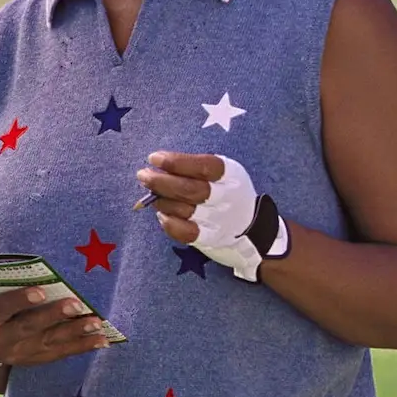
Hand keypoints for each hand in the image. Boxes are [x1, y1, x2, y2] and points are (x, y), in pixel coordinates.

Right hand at [0, 287, 109, 367]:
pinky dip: (81, 346)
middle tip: (76, 304)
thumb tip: (27, 265)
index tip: (40, 290)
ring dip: (74, 332)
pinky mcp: (33, 360)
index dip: (19, 300)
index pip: (0, 309)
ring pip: (48, 343)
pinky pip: (59, 354)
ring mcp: (17, 354)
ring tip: (96, 322)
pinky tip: (100, 340)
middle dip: (54, 316)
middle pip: (29, 327)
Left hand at [137, 151, 284, 281]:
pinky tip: (163, 215)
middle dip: (160, 182)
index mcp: (230, 175)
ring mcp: (219, 220)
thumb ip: (194, 169)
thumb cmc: (227, 194)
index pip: (202, 166)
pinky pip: (184, 231)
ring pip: (184, 209)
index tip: (154, 158)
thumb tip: (158, 166)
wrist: (253, 230)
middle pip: (190, 189)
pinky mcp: (211, 238)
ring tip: (152, 195)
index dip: (176, 162)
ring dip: (161, 200)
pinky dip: (169, 222)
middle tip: (143, 176)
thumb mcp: (221, 175)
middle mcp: (227, 197)